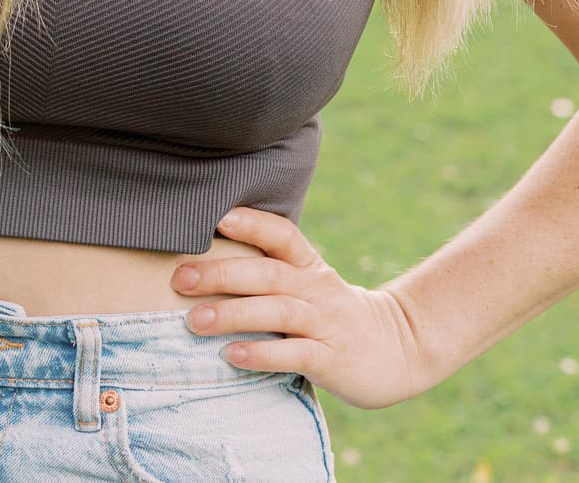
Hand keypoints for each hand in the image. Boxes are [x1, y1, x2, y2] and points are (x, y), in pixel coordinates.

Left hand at [170, 205, 429, 409]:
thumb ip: (270, 273)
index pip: (283, 236)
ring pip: (278, 312)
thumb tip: (206, 265)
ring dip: (233, 314)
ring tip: (195, 320)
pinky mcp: (332, 359)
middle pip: (268, 274)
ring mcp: (325, 324)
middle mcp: (317, 289)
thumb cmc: (332, 314)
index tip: (219, 218)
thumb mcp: (309, 284)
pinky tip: (232, 354)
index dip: (253, 224)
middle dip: (222, 274)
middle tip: (181, 278)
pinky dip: (262, 353)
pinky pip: (295, 354)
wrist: (397, 349)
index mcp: (309, 266)